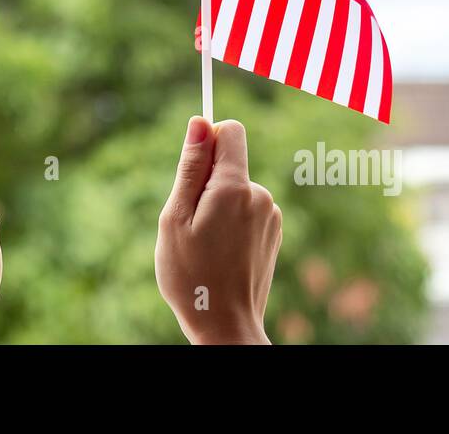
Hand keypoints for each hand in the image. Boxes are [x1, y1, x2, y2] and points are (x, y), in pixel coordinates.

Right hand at [155, 116, 281, 343]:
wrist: (224, 327)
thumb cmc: (191, 274)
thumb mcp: (176, 216)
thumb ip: (191, 166)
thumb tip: (200, 121)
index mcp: (235, 187)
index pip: (231, 131)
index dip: (208, 140)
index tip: (192, 167)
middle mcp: (260, 196)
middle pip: (231, 163)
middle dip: (207, 182)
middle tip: (191, 224)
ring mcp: (270, 216)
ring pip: (236, 190)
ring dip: (218, 206)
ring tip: (206, 244)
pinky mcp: (273, 234)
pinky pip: (246, 211)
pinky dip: (231, 223)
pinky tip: (221, 253)